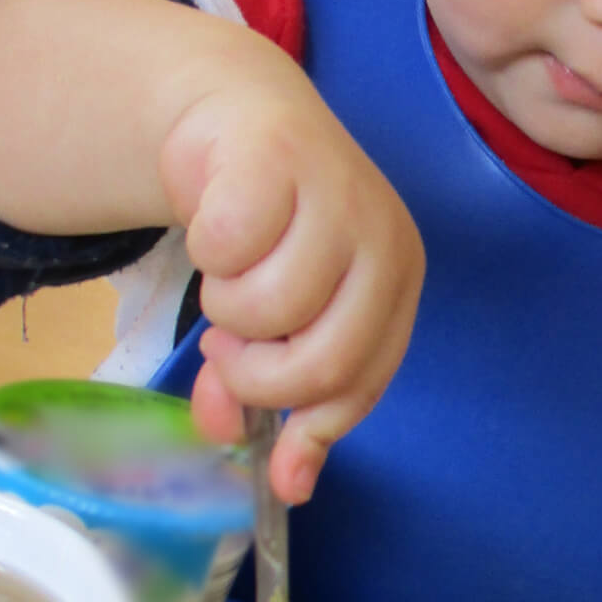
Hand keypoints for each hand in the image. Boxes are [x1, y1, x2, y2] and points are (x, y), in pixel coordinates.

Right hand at [159, 69, 424, 503]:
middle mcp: (385, 241)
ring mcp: (340, 195)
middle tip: (227, 348)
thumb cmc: (267, 230)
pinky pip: (227, 247)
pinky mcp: (283, 157)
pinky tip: (213, 221)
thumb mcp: (278, 317)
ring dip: (225, 306)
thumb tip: (283, 483)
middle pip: (323, 362)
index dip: (306, 426)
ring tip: (227, 274)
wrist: (234, 117)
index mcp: (398, 284)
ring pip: (269, 308)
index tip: (258, 444)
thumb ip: (276, 392)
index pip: (363, 385)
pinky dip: (204, 249)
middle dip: (256, 375)